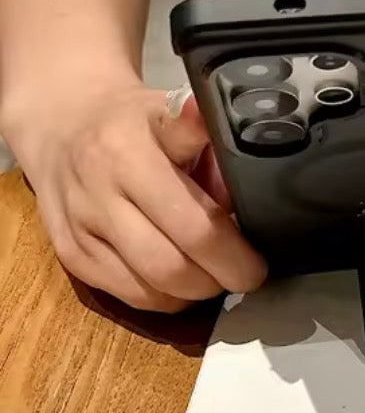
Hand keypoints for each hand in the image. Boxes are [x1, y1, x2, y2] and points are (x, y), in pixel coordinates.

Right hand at [9, 79, 265, 311]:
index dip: (234, 249)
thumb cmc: (130, 123)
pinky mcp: (70, 255)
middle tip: (248, 273)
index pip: (194, 220)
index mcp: (132, 152)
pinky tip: (182, 280)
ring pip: (154, 287)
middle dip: (224, 276)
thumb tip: (247, 192)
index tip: (259, 259)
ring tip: (217, 275)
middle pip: (176, 262)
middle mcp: (99, 192)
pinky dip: (167, 297)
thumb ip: (210, 150)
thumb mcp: (171, 114)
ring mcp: (80, 228)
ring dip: (197, 291)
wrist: (57, 126)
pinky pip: (131, 295)